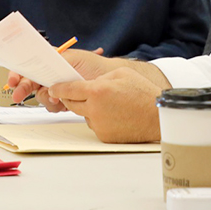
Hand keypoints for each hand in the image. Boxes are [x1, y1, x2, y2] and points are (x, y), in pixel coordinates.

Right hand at [8, 47, 111, 106]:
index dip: (18, 73)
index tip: (12, 81)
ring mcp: (56, 89)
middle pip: (29, 83)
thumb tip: (41, 74)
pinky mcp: (63, 101)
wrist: (110, 81)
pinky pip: (52, 107)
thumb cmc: (95, 65)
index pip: (29, 65)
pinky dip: (56, 107)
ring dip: (46, 99)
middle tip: (18, 96)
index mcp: (51, 61)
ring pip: (40, 97)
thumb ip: (55, 63)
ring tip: (58, 98)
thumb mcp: (73, 58)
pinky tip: (65, 104)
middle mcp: (51, 75)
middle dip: (22, 89)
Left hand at [49, 68, 163, 142]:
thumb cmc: (143, 93)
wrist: (157, 116)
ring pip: (84, 114)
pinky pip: (95, 125)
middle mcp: (94, 109)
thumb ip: (100, 78)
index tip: (52, 88)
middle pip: (71, 103)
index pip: (68, 89)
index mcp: (97, 91)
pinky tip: (115, 115)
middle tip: (77, 94)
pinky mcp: (104, 135)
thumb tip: (88, 85)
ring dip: (89, 109)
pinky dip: (100, 119)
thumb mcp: (121, 74)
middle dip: (71, 98)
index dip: (58, 88)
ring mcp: (98, 124)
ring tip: (110, 105)